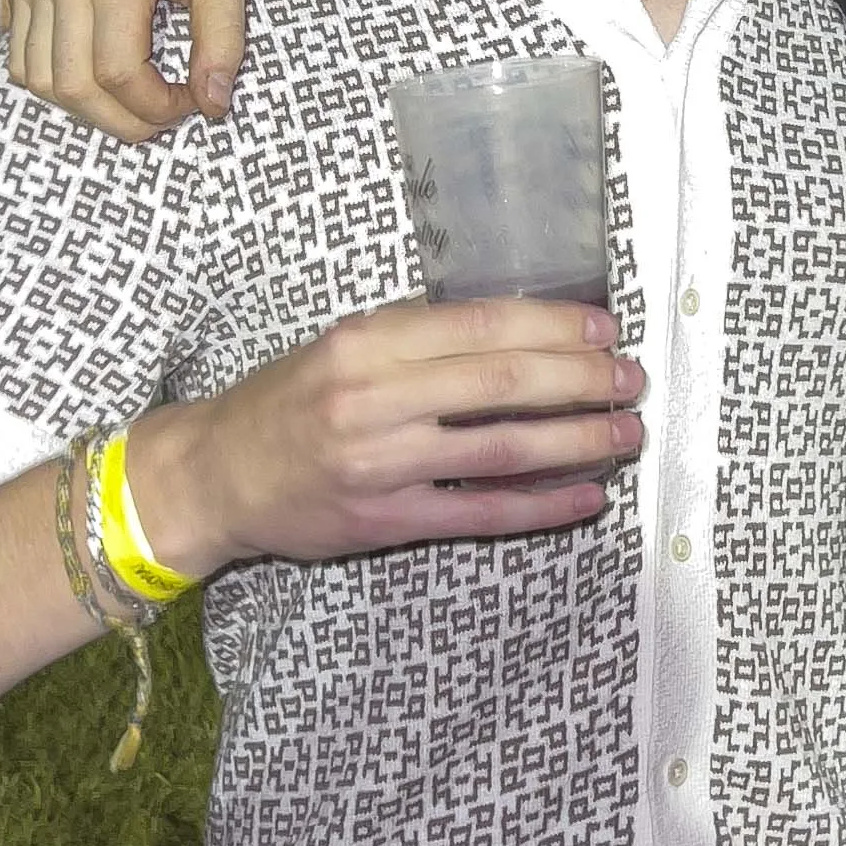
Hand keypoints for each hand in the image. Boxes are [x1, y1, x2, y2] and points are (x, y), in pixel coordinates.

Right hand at [13, 0, 248, 138]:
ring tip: (132, 99)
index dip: (156, 106)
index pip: (118, 72)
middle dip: (122, 120)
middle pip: (72, 86)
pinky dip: (52, 80)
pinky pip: (19, 55)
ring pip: (36, 79)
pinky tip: (96, 72)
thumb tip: (213, 104)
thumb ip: (224, 39)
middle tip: (164, 114)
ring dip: (84, 108)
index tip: (191, 102)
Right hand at [129, 293, 647, 569]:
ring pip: (502, 448)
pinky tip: (586, 497)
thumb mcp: (343, 346)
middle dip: (580, 379)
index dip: (553, 325)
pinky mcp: (386, 521)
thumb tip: (521, 331)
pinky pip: (480, 513)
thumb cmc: (288, 402)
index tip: (603, 327)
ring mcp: (381, 464)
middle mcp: (375, 398)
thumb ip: (419, 339)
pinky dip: (541, 505)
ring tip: (624, 434)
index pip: (480, 325)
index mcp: (368, 343)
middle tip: (630, 380)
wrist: (215, 474)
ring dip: (577, 441)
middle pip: (502, 382)